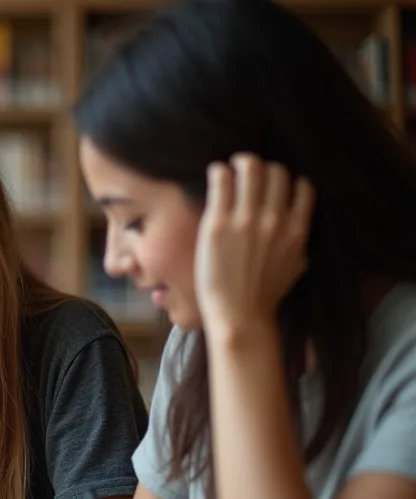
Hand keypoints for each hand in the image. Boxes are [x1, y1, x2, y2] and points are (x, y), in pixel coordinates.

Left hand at [194, 153, 314, 331]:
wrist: (240, 315)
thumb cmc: (266, 295)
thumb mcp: (297, 265)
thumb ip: (299, 240)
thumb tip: (299, 225)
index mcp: (297, 229)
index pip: (301, 185)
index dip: (287, 180)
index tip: (273, 183)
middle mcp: (274, 220)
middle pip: (276, 172)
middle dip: (263, 168)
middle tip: (249, 172)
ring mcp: (245, 220)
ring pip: (250, 168)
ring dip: (241, 163)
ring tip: (232, 167)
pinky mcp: (217, 223)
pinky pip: (221, 180)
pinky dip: (219, 171)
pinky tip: (215, 174)